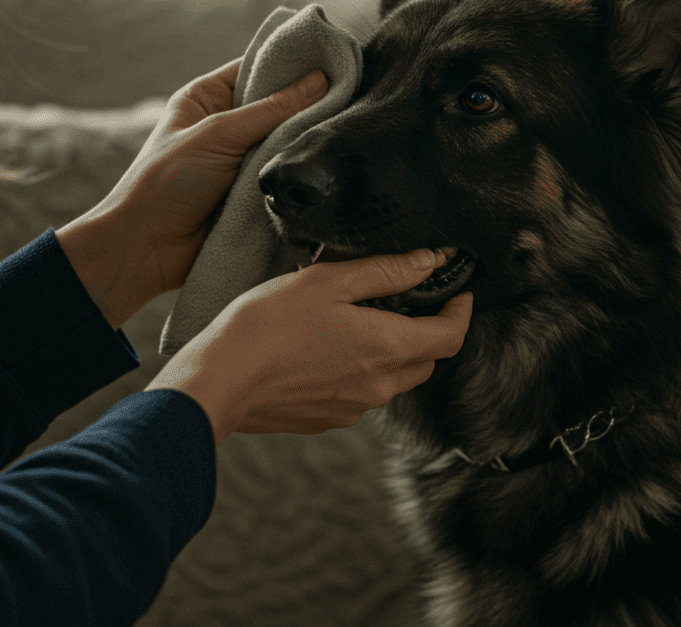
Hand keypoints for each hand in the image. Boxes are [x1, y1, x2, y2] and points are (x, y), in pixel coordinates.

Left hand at [57, 59, 328, 328]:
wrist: (145, 250)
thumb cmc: (165, 183)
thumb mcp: (218, 134)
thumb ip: (272, 110)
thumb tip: (321, 80)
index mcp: (208, 98)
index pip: (258, 69)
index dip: (294, 64)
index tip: (336, 60)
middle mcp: (226, 125)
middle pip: (277, 107)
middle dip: (308, 105)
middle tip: (353, 96)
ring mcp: (241, 161)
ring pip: (285, 143)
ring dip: (305, 143)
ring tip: (348, 129)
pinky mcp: (253, 194)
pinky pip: (284, 178)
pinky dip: (300, 175)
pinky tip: (330, 165)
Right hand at [146, 249, 473, 443]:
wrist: (219, 382)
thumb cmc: (268, 325)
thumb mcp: (329, 281)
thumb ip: (386, 271)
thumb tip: (430, 261)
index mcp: (388, 348)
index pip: (452, 336)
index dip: (461, 310)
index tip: (456, 289)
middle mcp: (379, 386)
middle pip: (427, 360)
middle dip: (428, 329)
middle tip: (407, 298)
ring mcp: (353, 407)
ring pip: (393, 378)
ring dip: (392, 350)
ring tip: (359, 318)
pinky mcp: (327, 418)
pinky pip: (360, 392)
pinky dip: (360, 369)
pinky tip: (327, 346)